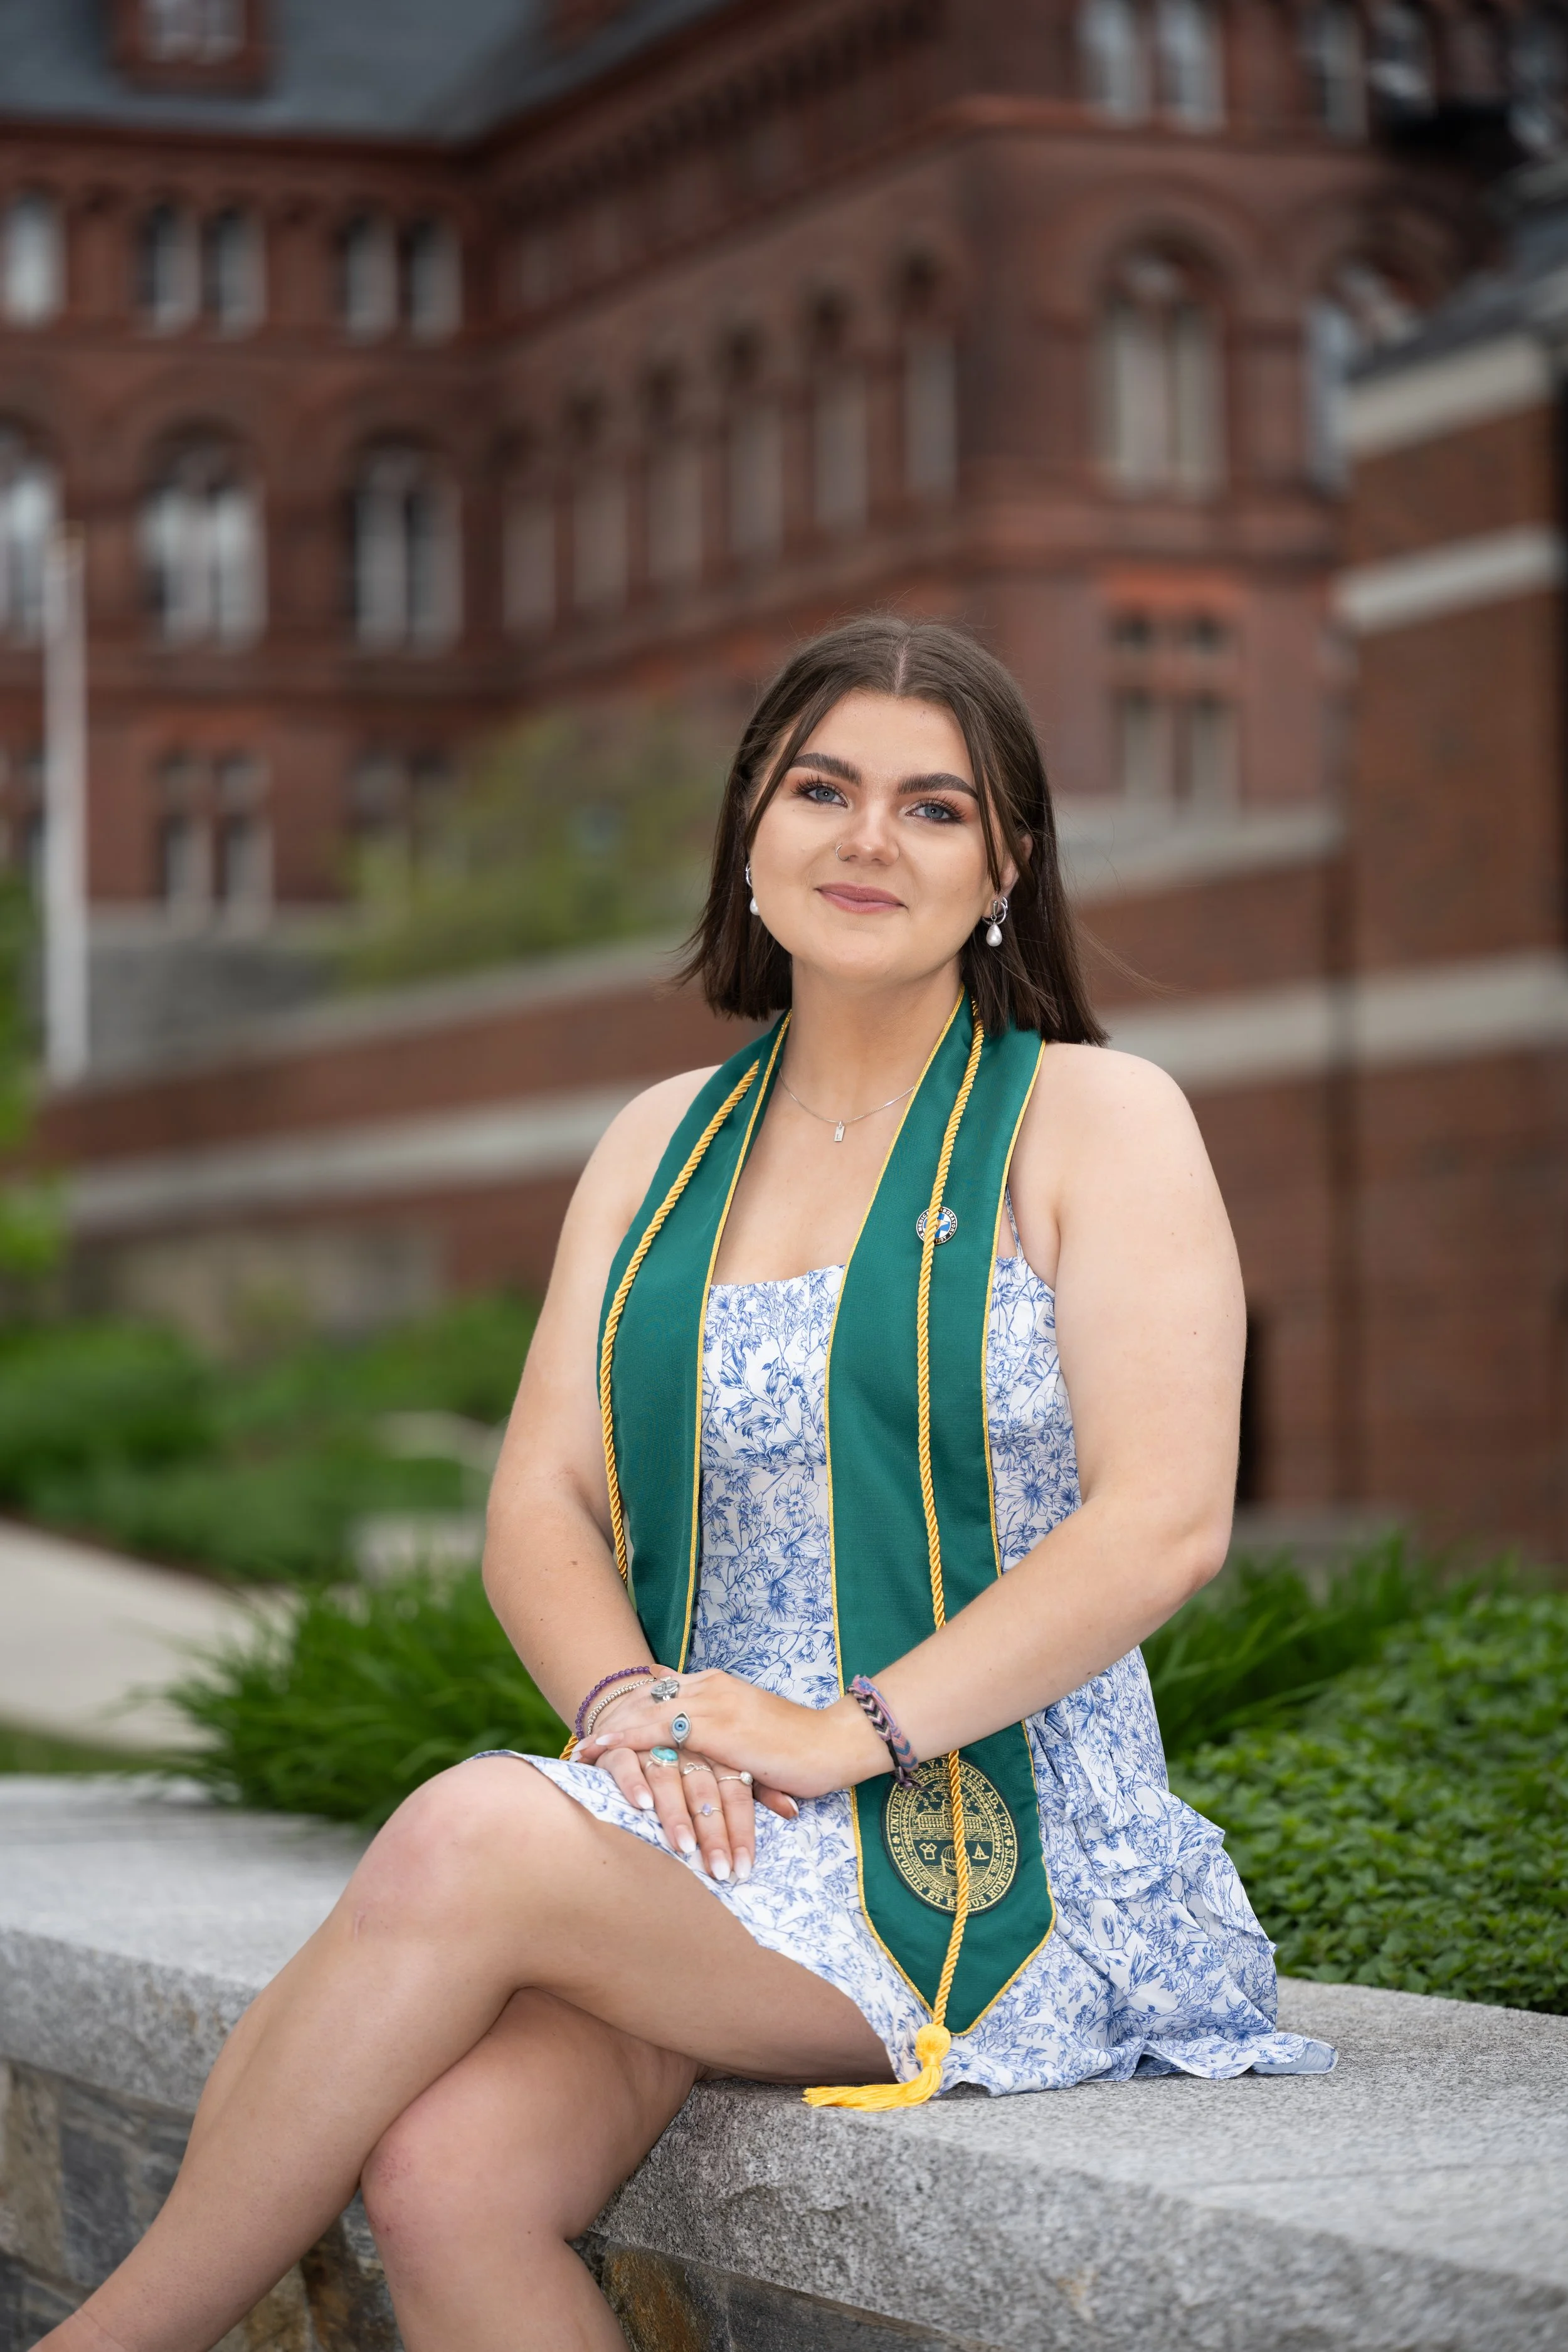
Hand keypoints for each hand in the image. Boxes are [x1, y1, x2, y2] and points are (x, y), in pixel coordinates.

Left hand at [579, 1667, 885, 1801]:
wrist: (834, 1744)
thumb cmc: (799, 1747)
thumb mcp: (753, 1732)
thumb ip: (725, 1729)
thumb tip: (699, 1741)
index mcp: (719, 1686)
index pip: (661, 1690)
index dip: (629, 1710)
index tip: (602, 1730)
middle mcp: (711, 1686)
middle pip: (646, 1697)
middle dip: (611, 1721)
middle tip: (579, 1745)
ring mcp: (712, 1702)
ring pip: (644, 1711)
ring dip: (609, 1732)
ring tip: (579, 1752)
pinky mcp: (714, 1725)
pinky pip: (656, 1731)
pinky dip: (624, 1740)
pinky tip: (600, 1751)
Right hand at [585, 1735, 782, 1881]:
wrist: (639, 1704)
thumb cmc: (692, 1744)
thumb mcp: (729, 1756)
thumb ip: (757, 1783)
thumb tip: (792, 1811)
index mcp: (719, 1745)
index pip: (736, 1791)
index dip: (741, 1831)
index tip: (744, 1869)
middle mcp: (689, 1743)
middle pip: (706, 1791)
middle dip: (713, 1834)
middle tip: (718, 1871)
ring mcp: (654, 1740)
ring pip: (669, 1778)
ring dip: (677, 1814)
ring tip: (684, 1847)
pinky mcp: (620, 1743)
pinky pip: (627, 1763)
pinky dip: (635, 1782)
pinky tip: (642, 1805)